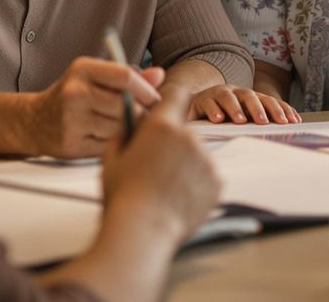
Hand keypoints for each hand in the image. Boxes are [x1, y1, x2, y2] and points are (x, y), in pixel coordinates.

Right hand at [26, 57, 163, 158]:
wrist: (35, 122)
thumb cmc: (75, 96)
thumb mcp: (97, 77)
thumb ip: (129, 76)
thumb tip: (160, 75)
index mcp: (83, 69)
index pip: (125, 76)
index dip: (146, 90)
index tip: (154, 99)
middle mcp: (74, 92)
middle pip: (124, 105)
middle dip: (141, 113)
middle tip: (148, 118)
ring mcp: (71, 119)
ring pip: (118, 128)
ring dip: (129, 130)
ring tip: (130, 128)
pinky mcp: (71, 144)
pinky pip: (108, 146)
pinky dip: (116, 145)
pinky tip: (113, 141)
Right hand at [102, 87, 220, 245]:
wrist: (142, 232)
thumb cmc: (122, 195)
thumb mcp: (112, 158)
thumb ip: (125, 132)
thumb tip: (135, 120)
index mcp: (161, 125)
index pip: (176, 95)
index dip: (172, 100)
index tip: (170, 107)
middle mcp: (189, 137)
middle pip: (184, 131)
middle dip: (173, 143)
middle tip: (156, 167)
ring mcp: (206, 160)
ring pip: (196, 155)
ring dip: (185, 165)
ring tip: (165, 189)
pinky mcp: (216, 182)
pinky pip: (206, 176)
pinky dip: (196, 185)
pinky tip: (177, 199)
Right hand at [187, 85, 301, 124]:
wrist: (195, 107)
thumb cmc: (225, 116)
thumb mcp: (244, 119)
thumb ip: (259, 123)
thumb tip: (285, 131)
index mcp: (249, 98)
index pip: (268, 101)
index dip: (280, 109)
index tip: (291, 122)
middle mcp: (235, 93)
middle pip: (250, 96)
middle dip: (259, 109)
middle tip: (264, 122)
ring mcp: (218, 94)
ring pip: (228, 97)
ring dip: (235, 108)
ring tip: (240, 121)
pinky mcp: (202, 100)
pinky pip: (208, 103)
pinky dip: (213, 110)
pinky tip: (218, 119)